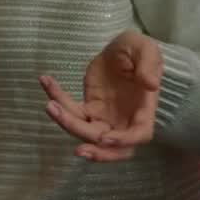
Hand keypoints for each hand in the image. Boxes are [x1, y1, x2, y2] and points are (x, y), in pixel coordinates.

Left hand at [41, 31, 161, 161]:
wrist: (120, 48)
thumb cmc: (138, 50)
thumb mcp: (146, 49)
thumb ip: (149, 65)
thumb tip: (152, 85)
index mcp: (143, 108)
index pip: (139, 134)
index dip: (124, 141)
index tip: (106, 138)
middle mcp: (125, 119)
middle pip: (112, 147)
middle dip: (96, 151)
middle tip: (78, 150)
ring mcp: (105, 118)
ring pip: (86, 134)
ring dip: (68, 125)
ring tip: (50, 105)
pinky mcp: (88, 109)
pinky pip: (71, 112)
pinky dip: (57, 100)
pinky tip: (47, 82)